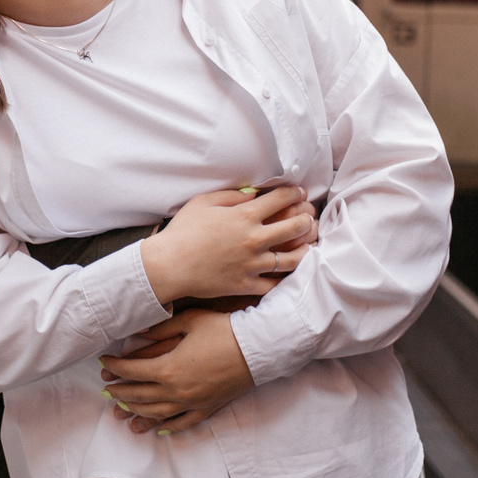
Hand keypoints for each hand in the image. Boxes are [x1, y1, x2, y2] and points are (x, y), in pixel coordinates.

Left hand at [99, 308, 256, 435]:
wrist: (258, 348)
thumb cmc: (224, 330)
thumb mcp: (189, 321)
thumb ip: (161, 328)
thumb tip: (139, 333)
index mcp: (168, 368)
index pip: (131, 371)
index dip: (114, 367)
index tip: (104, 363)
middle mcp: (176, 391)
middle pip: (139, 395)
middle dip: (120, 391)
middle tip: (107, 389)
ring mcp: (192, 402)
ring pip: (156, 412)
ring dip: (136, 411)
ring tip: (123, 408)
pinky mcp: (207, 407)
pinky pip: (183, 422)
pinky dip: (167, 426)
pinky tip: (158, 428)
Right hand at [138, 186, 315, 306]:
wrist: (169, 265)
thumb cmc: (183, 231)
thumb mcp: (204, 202)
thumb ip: (232, 196)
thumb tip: (253, 195)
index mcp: (244, 216)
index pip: (280, 199)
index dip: (294, 193)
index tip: (299, 192)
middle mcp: (254, 240)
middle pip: (295, 227)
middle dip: (306, 219)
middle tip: (308, 217)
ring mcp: (252, 264)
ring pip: (293, 259)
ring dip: (305, 249)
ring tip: (308, 245)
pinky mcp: (246, 285)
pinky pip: (274, 284)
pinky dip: (285, 279)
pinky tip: (290, 273)